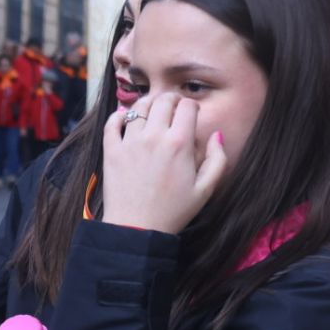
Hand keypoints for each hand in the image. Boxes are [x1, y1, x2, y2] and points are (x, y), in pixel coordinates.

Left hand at [101, 92, 226, 233]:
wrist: (136, 229)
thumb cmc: (173, 211)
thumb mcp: (206, 188)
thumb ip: (218, 158)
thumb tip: (216, 135)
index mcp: (180, 143)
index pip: (187, 106)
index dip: (191, 106)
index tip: (190, 114)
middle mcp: (154, 138)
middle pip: (163, 101)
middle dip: (171, 100)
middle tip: (172, 108)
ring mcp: (129, 143)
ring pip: (138, 108)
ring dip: (147, 105)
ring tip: (152, 113)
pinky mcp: (111, 152)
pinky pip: (111, 124)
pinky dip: (118, 117)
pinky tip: (125, 120)